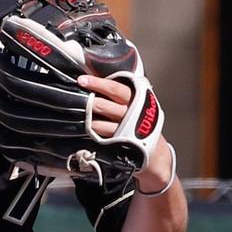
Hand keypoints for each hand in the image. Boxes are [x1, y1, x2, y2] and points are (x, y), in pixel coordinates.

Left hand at [78, 74, 173, 190]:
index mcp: (137, 99)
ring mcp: (126, 130)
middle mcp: (132, 113)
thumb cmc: (142, 122)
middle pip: (105, 105)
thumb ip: (123, 93)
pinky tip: (84, 126)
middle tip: (74, 95)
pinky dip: (92, 130)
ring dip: (87, 117)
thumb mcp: (140, 104)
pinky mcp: (120, 142)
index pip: (116, 88)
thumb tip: (97, 80)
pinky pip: (102, 135)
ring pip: (100, 122)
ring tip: (75, 111)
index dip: (98, 83)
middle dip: (89, 100)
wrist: (156, 151)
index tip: (82, 79)